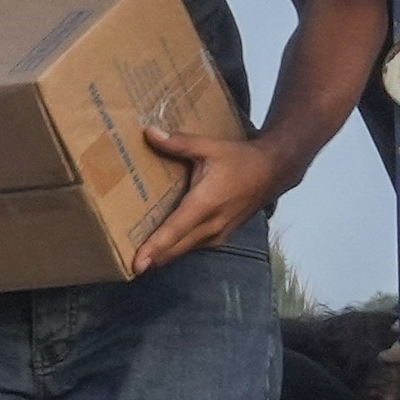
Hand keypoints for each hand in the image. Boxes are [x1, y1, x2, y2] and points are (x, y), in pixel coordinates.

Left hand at [126, 118, 295, 274]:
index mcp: (205, 203)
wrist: (275, 171)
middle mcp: (211, 224)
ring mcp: (218, 233)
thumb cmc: (241, 159)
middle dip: (150, 259)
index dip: (154, 248)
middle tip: (124, 267)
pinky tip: (159, 250)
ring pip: (183, 251)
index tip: (136, 264)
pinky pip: (193, 247)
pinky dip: (175, 250)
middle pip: (175, 248)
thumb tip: (148, 133)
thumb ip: (178, 143)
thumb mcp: (210, 147)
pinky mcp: (221, 236)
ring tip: (136, 260)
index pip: (174, 231)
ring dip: (162, 257)